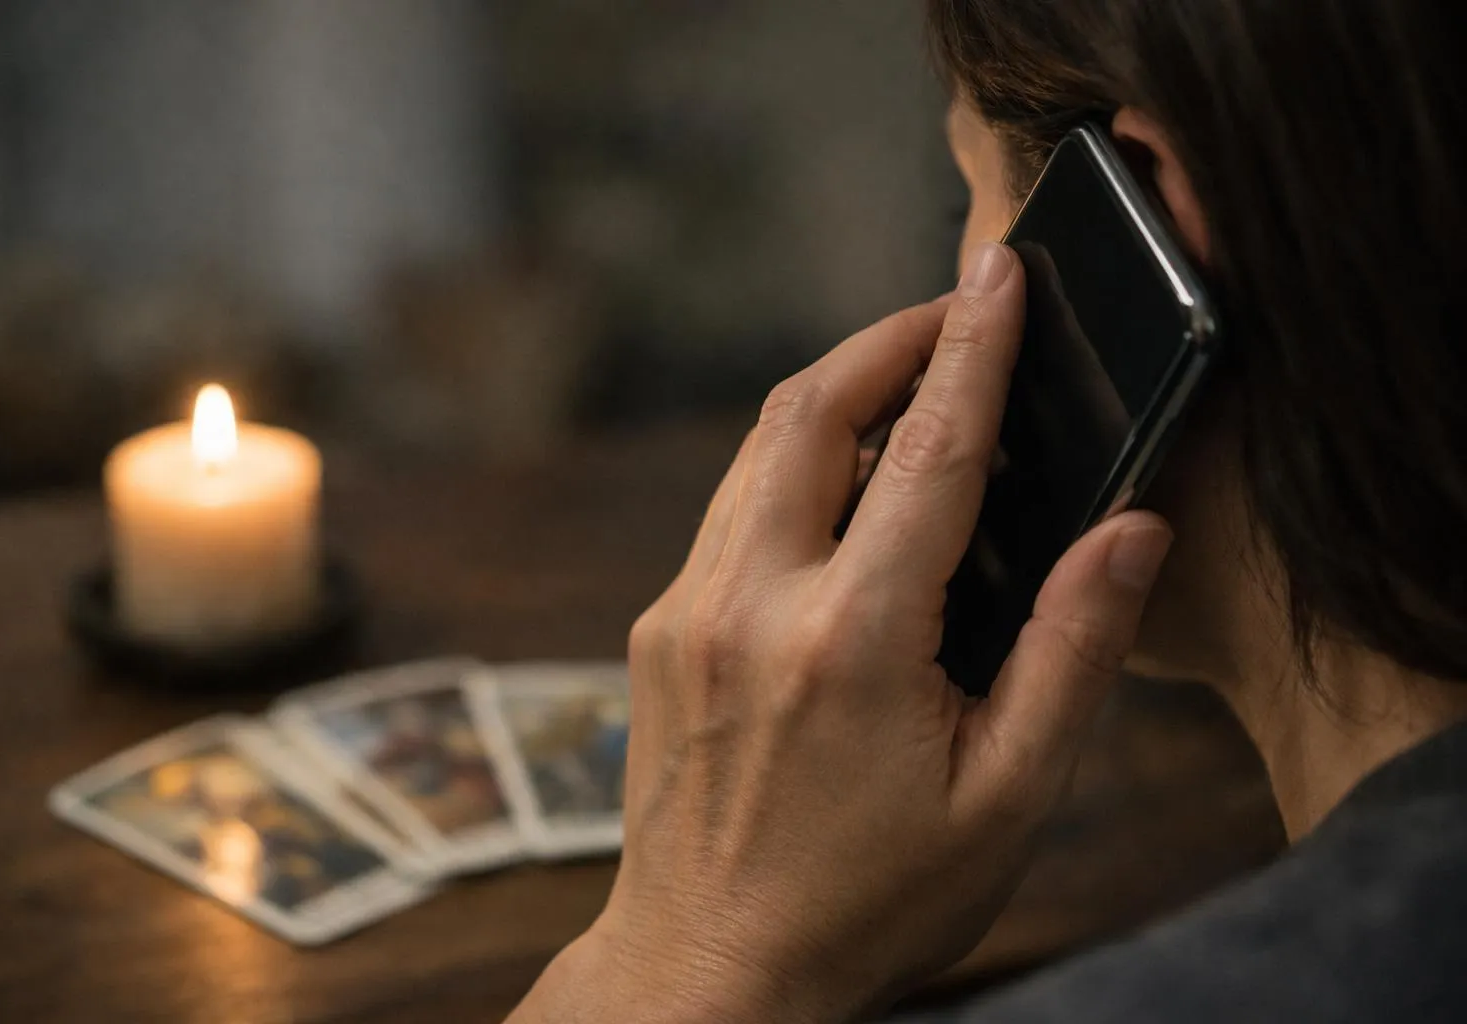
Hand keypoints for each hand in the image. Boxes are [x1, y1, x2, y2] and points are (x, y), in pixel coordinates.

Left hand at [510, 243, 1173, 1022]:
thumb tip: (1129, 531)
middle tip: (953, 313)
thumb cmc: (866, 902)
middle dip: (887, 342)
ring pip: (758, 450)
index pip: (927, 451)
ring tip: (910, 389)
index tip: (998, 273)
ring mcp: (686, 613)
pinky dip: (790, 467)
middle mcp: (748, 605)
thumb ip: (1074, 653)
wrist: (712, 969)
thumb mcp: (1005, 799)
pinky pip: (730, 509)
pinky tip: (844, 494)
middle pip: (808, 409)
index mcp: (849, 643)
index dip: (973, 347)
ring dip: (835, 398)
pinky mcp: (656, 631)